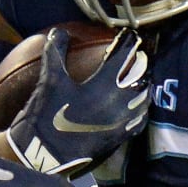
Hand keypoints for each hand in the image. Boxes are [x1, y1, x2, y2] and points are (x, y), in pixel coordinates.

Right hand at [6, 27, 148, 174]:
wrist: (44, 155)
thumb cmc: (45, 115)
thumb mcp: (49, 80)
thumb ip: (55, 52)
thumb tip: (59, 31)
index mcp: (102, 85)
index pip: (124, 56)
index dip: (129, 42)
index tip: (130, 35)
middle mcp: (118, 103)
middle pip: (139, 76)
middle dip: (139, 62)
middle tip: (137, 53)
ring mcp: (121, 122)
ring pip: (143, 97)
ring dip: (142, 84)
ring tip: (140, 75)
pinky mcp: (119, 137)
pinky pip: (139, 120)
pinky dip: (141, 107)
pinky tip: (137, 103)